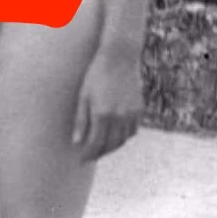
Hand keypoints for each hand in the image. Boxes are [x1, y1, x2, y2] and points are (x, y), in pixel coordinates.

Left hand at [72, 45, 142, 160]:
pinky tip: (115, 136)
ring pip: (123, 140)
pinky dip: (123, 137)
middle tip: (90, 156)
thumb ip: (81, 121)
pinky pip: (132, 131)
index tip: (81, 159)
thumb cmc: (96, 75)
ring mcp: (131, 114)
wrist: (120, 58)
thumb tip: (77, 142)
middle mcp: (119, 117)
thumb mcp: (83, 96)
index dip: (88, 154)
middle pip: (110, 145)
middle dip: (99, 153)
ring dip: (112, 147)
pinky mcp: (139, 110)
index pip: (95, 144)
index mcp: (102, 114)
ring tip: (101, 148)